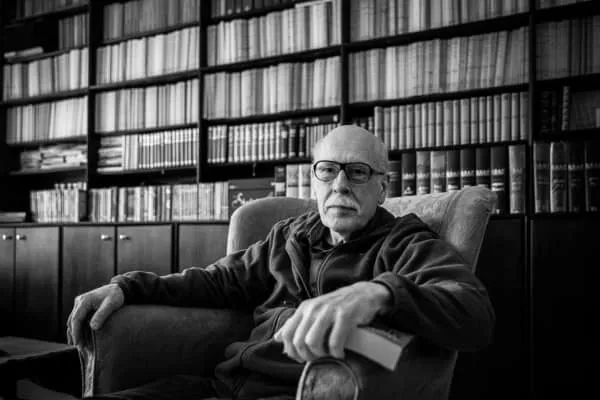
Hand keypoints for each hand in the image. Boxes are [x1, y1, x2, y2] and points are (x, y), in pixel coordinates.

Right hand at [67, 283, 124, 346]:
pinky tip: (81, 337)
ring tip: (79, 345)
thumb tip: (93, 327)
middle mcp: (79, 301)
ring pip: (73, 321)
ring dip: (75, 332)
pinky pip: (77, 319)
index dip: (76, 332)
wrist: (119, 289)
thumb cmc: (116, 296)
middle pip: (72, 321)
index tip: (78, 343)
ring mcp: (80, 304)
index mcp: (84, 300)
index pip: (76, 319)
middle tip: (79, 348)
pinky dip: (78, 328)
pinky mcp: (83, 307)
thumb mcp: (111, 304)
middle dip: (75, 334)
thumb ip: (102, 315)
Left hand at [273, 282, 389, 362]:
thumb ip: (295, 324)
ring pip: (313, 342)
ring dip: (321, 354)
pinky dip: (336, 353)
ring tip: (329, 355)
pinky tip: (341, 352)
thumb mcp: (313, 311)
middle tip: (318, 358)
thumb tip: (277, 338)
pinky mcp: (345, 316)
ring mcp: (329, 311)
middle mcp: (314, 308)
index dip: (292, 351)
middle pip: (299, 341)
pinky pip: (334, 342)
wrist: (363, 294)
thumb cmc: (337, 306)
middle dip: (307, 355)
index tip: (303, 357)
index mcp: (304, 308)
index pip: (287, 334)